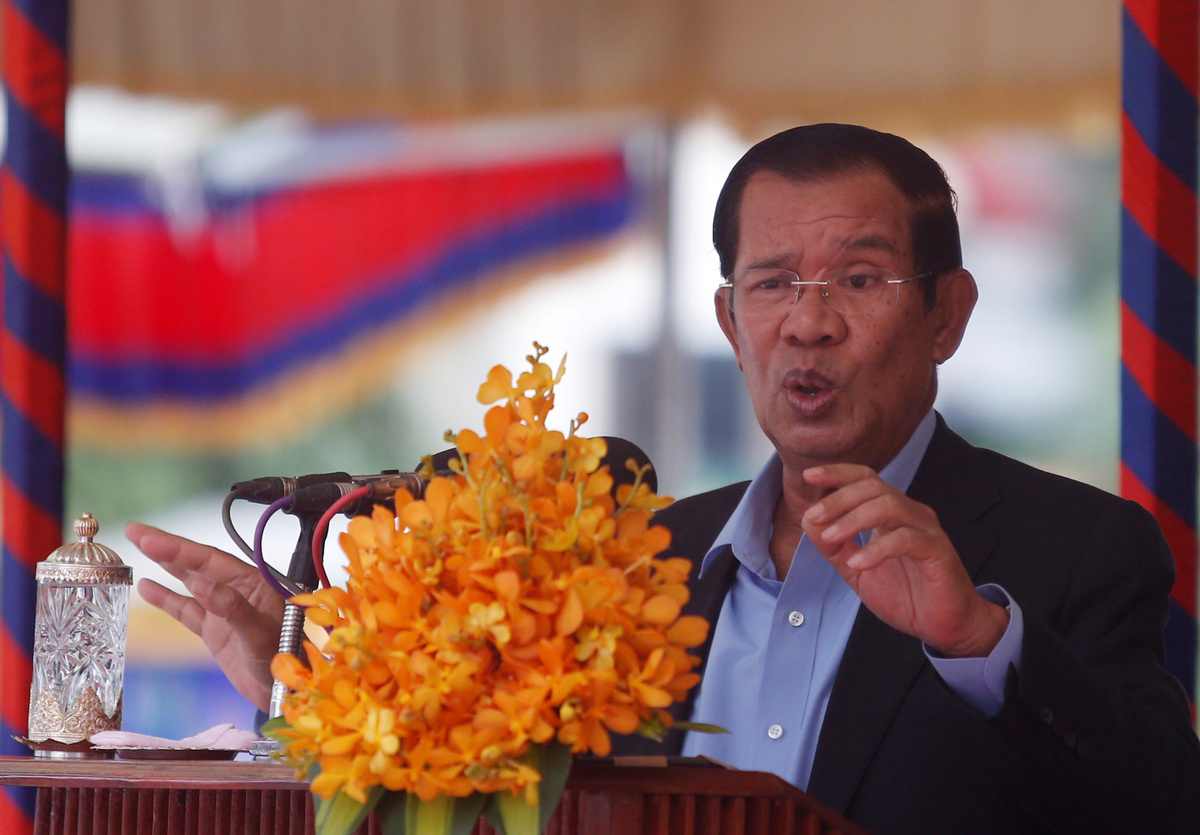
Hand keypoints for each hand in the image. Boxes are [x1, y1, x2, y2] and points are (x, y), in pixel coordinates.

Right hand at [127, 522, 285, 710]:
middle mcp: (238, 591)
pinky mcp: (215, 631)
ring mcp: (224, 610)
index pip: (210, 559)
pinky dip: (167, 598)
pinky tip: (147, 586)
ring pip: (190, 582)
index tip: (149, 537)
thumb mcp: (259, 632)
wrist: (284, 694)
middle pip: (197, 564)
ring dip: (166, 566)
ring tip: (139, 546)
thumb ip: (232, 608)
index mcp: (254, 582)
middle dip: (166, 547)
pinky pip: (186, 609)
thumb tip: (200, 583)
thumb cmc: (282, 660)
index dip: (178, 547)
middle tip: (134, 530)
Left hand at [800, 464, 1007, 657]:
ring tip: (832, 537)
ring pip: (889, 506)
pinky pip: (906, 539)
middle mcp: (910, 514)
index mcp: (891, 514)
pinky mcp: (937, 551)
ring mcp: (926, 530)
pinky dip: (878, 548)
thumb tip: (810, 523)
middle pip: (873, 487)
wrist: (942, 625)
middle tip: (814, 516)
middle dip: (839, 498)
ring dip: (854, 519)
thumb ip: (835, 548)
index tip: (809, 476)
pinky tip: (858, 563)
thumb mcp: (858, 571)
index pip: (865, 480)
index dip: (839, 473)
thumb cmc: (904, 594)